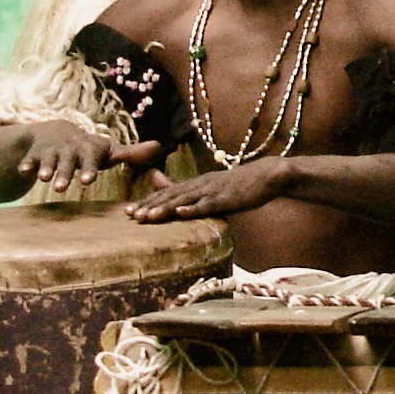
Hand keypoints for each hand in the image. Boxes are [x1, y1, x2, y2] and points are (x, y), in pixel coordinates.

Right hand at [18, 125, 163, 195]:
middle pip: (68, 161)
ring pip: (49, 160)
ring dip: (47, 169)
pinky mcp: (35, 153)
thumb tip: (159, 146)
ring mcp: (52, 150)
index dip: (89, 169)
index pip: (91, 159)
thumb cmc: (89, 150)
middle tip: (62, 187)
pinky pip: (30, 159)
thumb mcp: (108, 152)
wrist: (57, 132)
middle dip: (65, 172)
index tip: (88, 181)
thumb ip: (131, 153)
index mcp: (90, 149)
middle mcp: (71, 148)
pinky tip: (22, 172)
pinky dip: (26, 164)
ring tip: (45, 180)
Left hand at [127, 156, 291, 221]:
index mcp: (197, 183)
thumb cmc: (240, 185)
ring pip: (184, 200)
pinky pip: (208, 205)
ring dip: (164, 208)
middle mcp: (201, 184)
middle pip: (170, 195)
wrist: (267, 176)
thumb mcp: (212, 186)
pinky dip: (193, 209)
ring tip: (147, 217)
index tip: (128, 212)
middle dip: (149, 205)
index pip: (167, 192)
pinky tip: (181, 213)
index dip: (147, 201)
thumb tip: (175, 187)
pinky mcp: (227, 198)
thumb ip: (192, 189)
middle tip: (129, 215)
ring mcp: (213, 191)